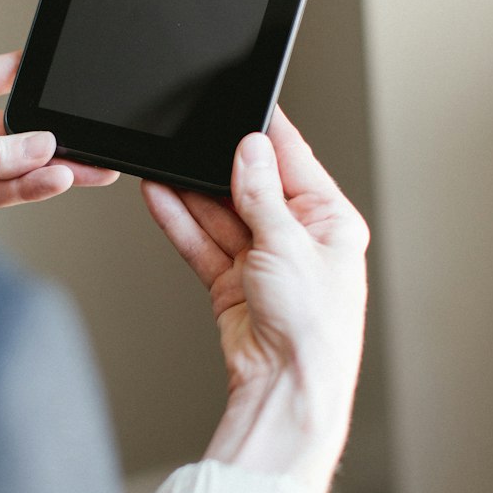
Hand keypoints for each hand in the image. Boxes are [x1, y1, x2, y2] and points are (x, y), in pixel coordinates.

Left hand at [0, 51, 117, 222]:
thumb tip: (42, 146)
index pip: (9, 77)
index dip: (39, 79)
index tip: (73, 82)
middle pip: (21, 128)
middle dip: (54, 133)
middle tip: (92, 137)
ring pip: (18, 164)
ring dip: (52, 166)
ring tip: (86, 165)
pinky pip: (4, 192)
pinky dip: (31, 187)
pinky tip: (56, 178)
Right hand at [141, 110, 368, 492]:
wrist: (287, 389)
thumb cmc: (313, 328)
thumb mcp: (289, 245)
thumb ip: (262, 195)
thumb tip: (252, 150)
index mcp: (332, 223)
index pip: (296, 163)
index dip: (268, 134)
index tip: (246, 103)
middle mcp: (299, 240)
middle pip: (253, 187)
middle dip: (220, 166)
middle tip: (192, 136)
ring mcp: (264, 262)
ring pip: (222, 215)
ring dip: (193, 192)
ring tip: (164, 163)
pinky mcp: (234, 284)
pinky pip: (204, 243)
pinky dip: (181, 223)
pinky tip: (161, 197)